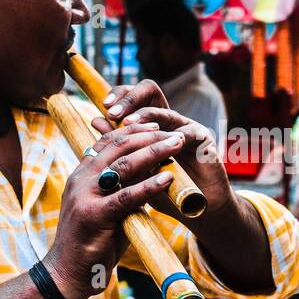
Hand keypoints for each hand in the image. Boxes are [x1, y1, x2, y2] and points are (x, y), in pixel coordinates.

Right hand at [43, 120, 183, 298]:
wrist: (66, 274)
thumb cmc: (91, 243)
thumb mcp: (108, 209)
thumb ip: (123, 191)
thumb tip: (152, 174)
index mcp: (82, 175)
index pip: (109, 142)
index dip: (134, 131)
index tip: (157, 125)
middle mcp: (81, 179)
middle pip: (118, 147)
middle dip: (149, 136)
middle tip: (175, 132)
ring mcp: (85, 196)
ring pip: (123, 166)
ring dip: (154, 152)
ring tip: (177, 144)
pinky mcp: (93, 216)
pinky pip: (126, 196)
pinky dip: (149, 185)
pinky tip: (167, 177)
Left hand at [95, 80, 237, 221]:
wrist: (195, 207)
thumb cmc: (163, 188)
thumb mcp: (136, 168)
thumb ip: (120, 145)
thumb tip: (95, 120)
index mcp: (152, 121)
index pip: (134, 96)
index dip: (120, 95)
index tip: (104, 106)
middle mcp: (169, 119)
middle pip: (150, 90)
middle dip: (130, 99)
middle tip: (113, 113)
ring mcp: (187, 126)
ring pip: (166, 112)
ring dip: (146, 116)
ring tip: (129, 124)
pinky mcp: (204, 139)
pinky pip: (189, 134)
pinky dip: (175, 137)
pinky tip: (160, 141)